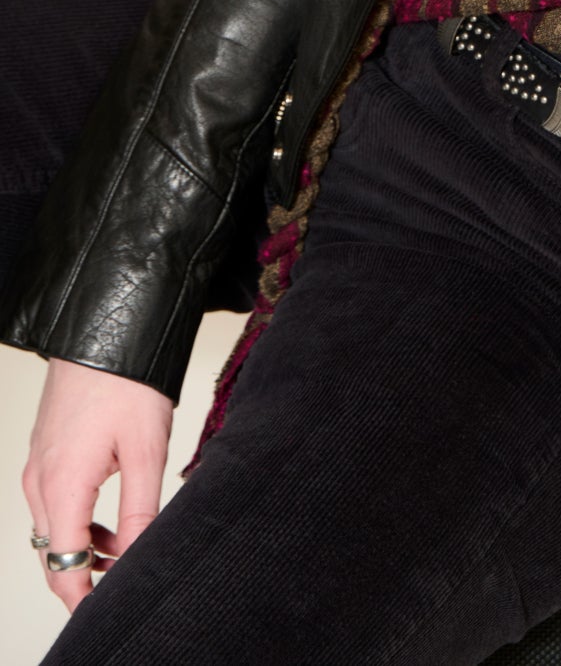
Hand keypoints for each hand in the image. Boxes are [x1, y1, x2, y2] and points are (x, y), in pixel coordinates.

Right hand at [22, 358, 173, 614]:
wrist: (105, 324)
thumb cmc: (128, 381)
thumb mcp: (146, 450)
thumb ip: (141, 510)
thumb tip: (138, 558)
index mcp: (62, 486)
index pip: (63, 566)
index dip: (84, 598)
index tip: (107, 612)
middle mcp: (38, 481)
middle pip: (53, 553)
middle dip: (87, 576)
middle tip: (128, 581)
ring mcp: (37, 464)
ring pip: (53, 529)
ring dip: (86, 547)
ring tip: (129, 546)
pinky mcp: (44, 450)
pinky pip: (53, 502)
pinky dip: (78, 520)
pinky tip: (113, 515)